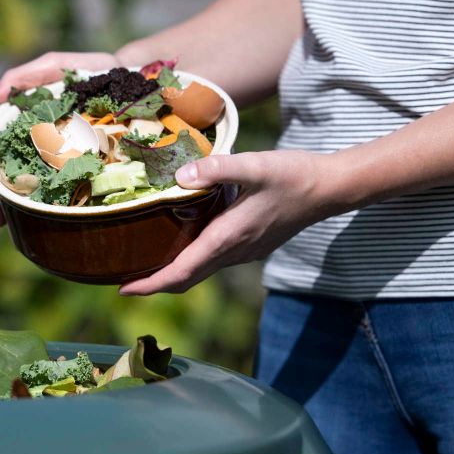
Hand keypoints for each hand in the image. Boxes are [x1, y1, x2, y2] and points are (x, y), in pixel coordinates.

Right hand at [0, 52, 122, 225]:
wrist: (135, 79)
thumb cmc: (89, 72)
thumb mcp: (54, 67)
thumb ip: (22, 78)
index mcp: (33, 132)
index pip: (5, 157)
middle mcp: (48, 152)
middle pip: (20, 181)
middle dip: (5, 202)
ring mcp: (72, 165)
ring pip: (46, 193)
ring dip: (30, 212)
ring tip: (22, 227)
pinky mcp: (97, 172)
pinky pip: (81, 193)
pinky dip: (69, 211)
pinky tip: (63, 223)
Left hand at [119, 150, 346, 294]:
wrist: (330, 188)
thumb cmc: (293, 175)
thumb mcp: (255, 165)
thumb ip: (217, 168)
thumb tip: (180, 177)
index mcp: (228, 238)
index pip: (181, 273)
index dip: (150, 284)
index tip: (123, 289)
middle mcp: (234, 252)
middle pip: (186, 279)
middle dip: (154, 285)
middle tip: (123, 282)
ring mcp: (244, 251)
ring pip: (200, 271)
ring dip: (172, 274)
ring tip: (145, 263)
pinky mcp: (251, 244)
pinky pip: (213, 261)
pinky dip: (190, 262)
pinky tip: (181, 243)